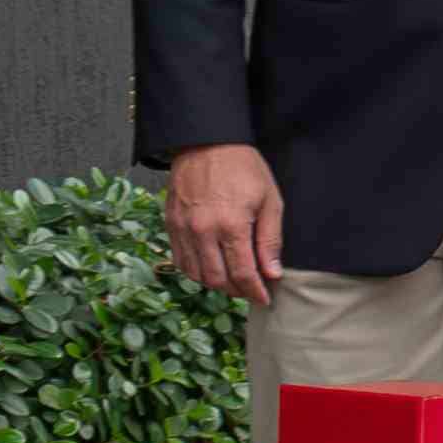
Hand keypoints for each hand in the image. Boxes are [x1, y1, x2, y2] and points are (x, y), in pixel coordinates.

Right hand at [162, 143, 286, 304]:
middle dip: (236, 291)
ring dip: (215, 284)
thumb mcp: (270, 201)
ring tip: (234, 280)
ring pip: (196, 274)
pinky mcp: (170, 224)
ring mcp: (183, 229)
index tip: (265, 299)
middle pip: (217, 280)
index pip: (243, 274)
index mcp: (231, 226)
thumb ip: (270, 240)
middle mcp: (202, 231)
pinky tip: (211, 267)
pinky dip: (195, 271)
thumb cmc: (244, 169)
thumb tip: (272, 273)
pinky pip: (180, 260)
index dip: (255, 291)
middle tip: (251, 289)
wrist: (207, 143)